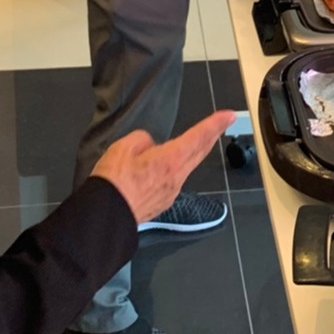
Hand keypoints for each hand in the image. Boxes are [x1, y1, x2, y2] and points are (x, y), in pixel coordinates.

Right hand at [93, 110, 235, 223]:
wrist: (105, 217)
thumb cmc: (112, 184)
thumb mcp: (123, 147)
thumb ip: (143, 140)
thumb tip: (150, 146)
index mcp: (170, 161)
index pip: (198, 137)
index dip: (215, 124)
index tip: (228, 116)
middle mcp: (176, 178)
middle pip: (200, 152)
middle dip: (213, 135)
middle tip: (224, 123)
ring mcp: (170, 192)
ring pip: (188, 167)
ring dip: (195, 152)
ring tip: (197, 141)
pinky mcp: (162, 202)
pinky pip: (174, 180)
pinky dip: (176, 169)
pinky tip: (166, 166)